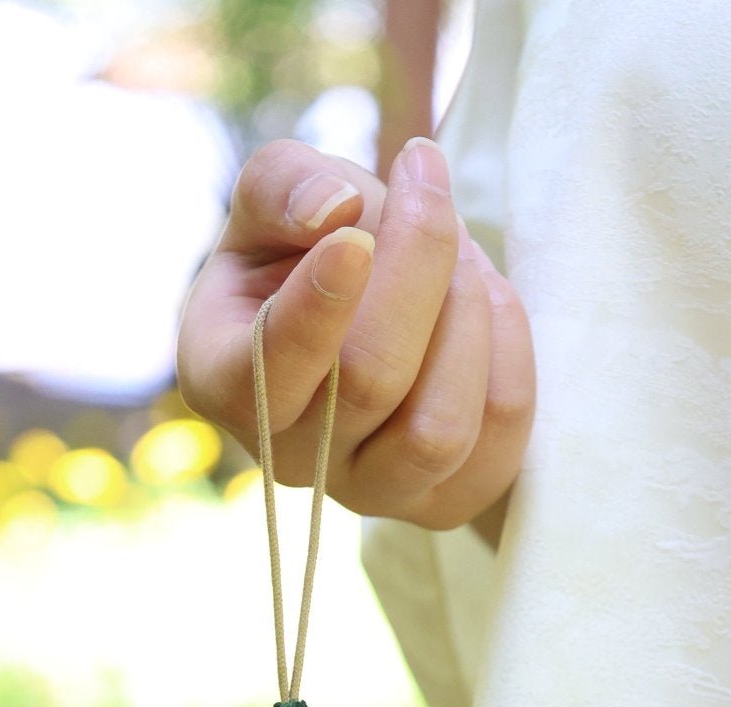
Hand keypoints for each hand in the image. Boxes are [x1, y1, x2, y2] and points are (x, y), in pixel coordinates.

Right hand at [176, 137, 534, 533]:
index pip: (264, 373)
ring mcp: (371, 493)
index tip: (353, 237)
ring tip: (457, 255)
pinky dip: (508, 342)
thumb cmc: (308, 250)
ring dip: (467, 311)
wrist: (366, 312)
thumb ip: (284, 185)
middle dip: (417, 262)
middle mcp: (289, 461)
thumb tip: (333, 210)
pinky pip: (500, 425)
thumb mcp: (274, 197)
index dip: (315, 311)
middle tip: (424, 183)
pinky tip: (483, 303)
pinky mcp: (445, 500)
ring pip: (439, 426)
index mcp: (222, 382)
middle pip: (368, 380)